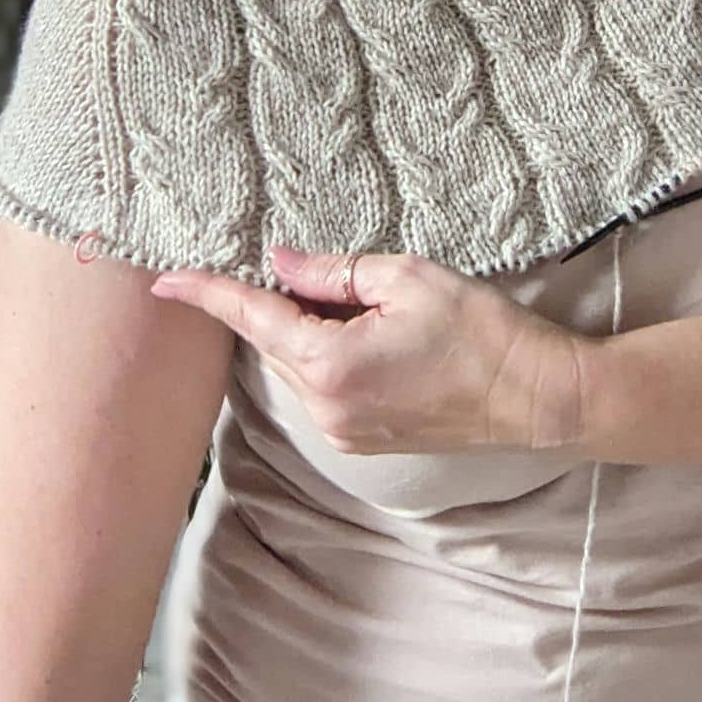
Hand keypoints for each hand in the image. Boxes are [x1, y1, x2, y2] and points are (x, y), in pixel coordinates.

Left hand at [151, 248, 585, 456]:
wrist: (537, 396)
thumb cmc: (481, 332)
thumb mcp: (406, 279)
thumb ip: (333, 271)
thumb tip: (280, 261)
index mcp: (330, 365)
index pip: (251, 319)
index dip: (206, 294)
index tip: (164, 279)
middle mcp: (326, 409)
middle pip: (270, 344)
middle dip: (270, 302)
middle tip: (296, 262)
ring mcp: (344, 432)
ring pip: (294, 367)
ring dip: (299, 329)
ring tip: (346, 295)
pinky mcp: (364, 440)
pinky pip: (320, 388)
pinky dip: (322, 353)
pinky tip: (357, 327)